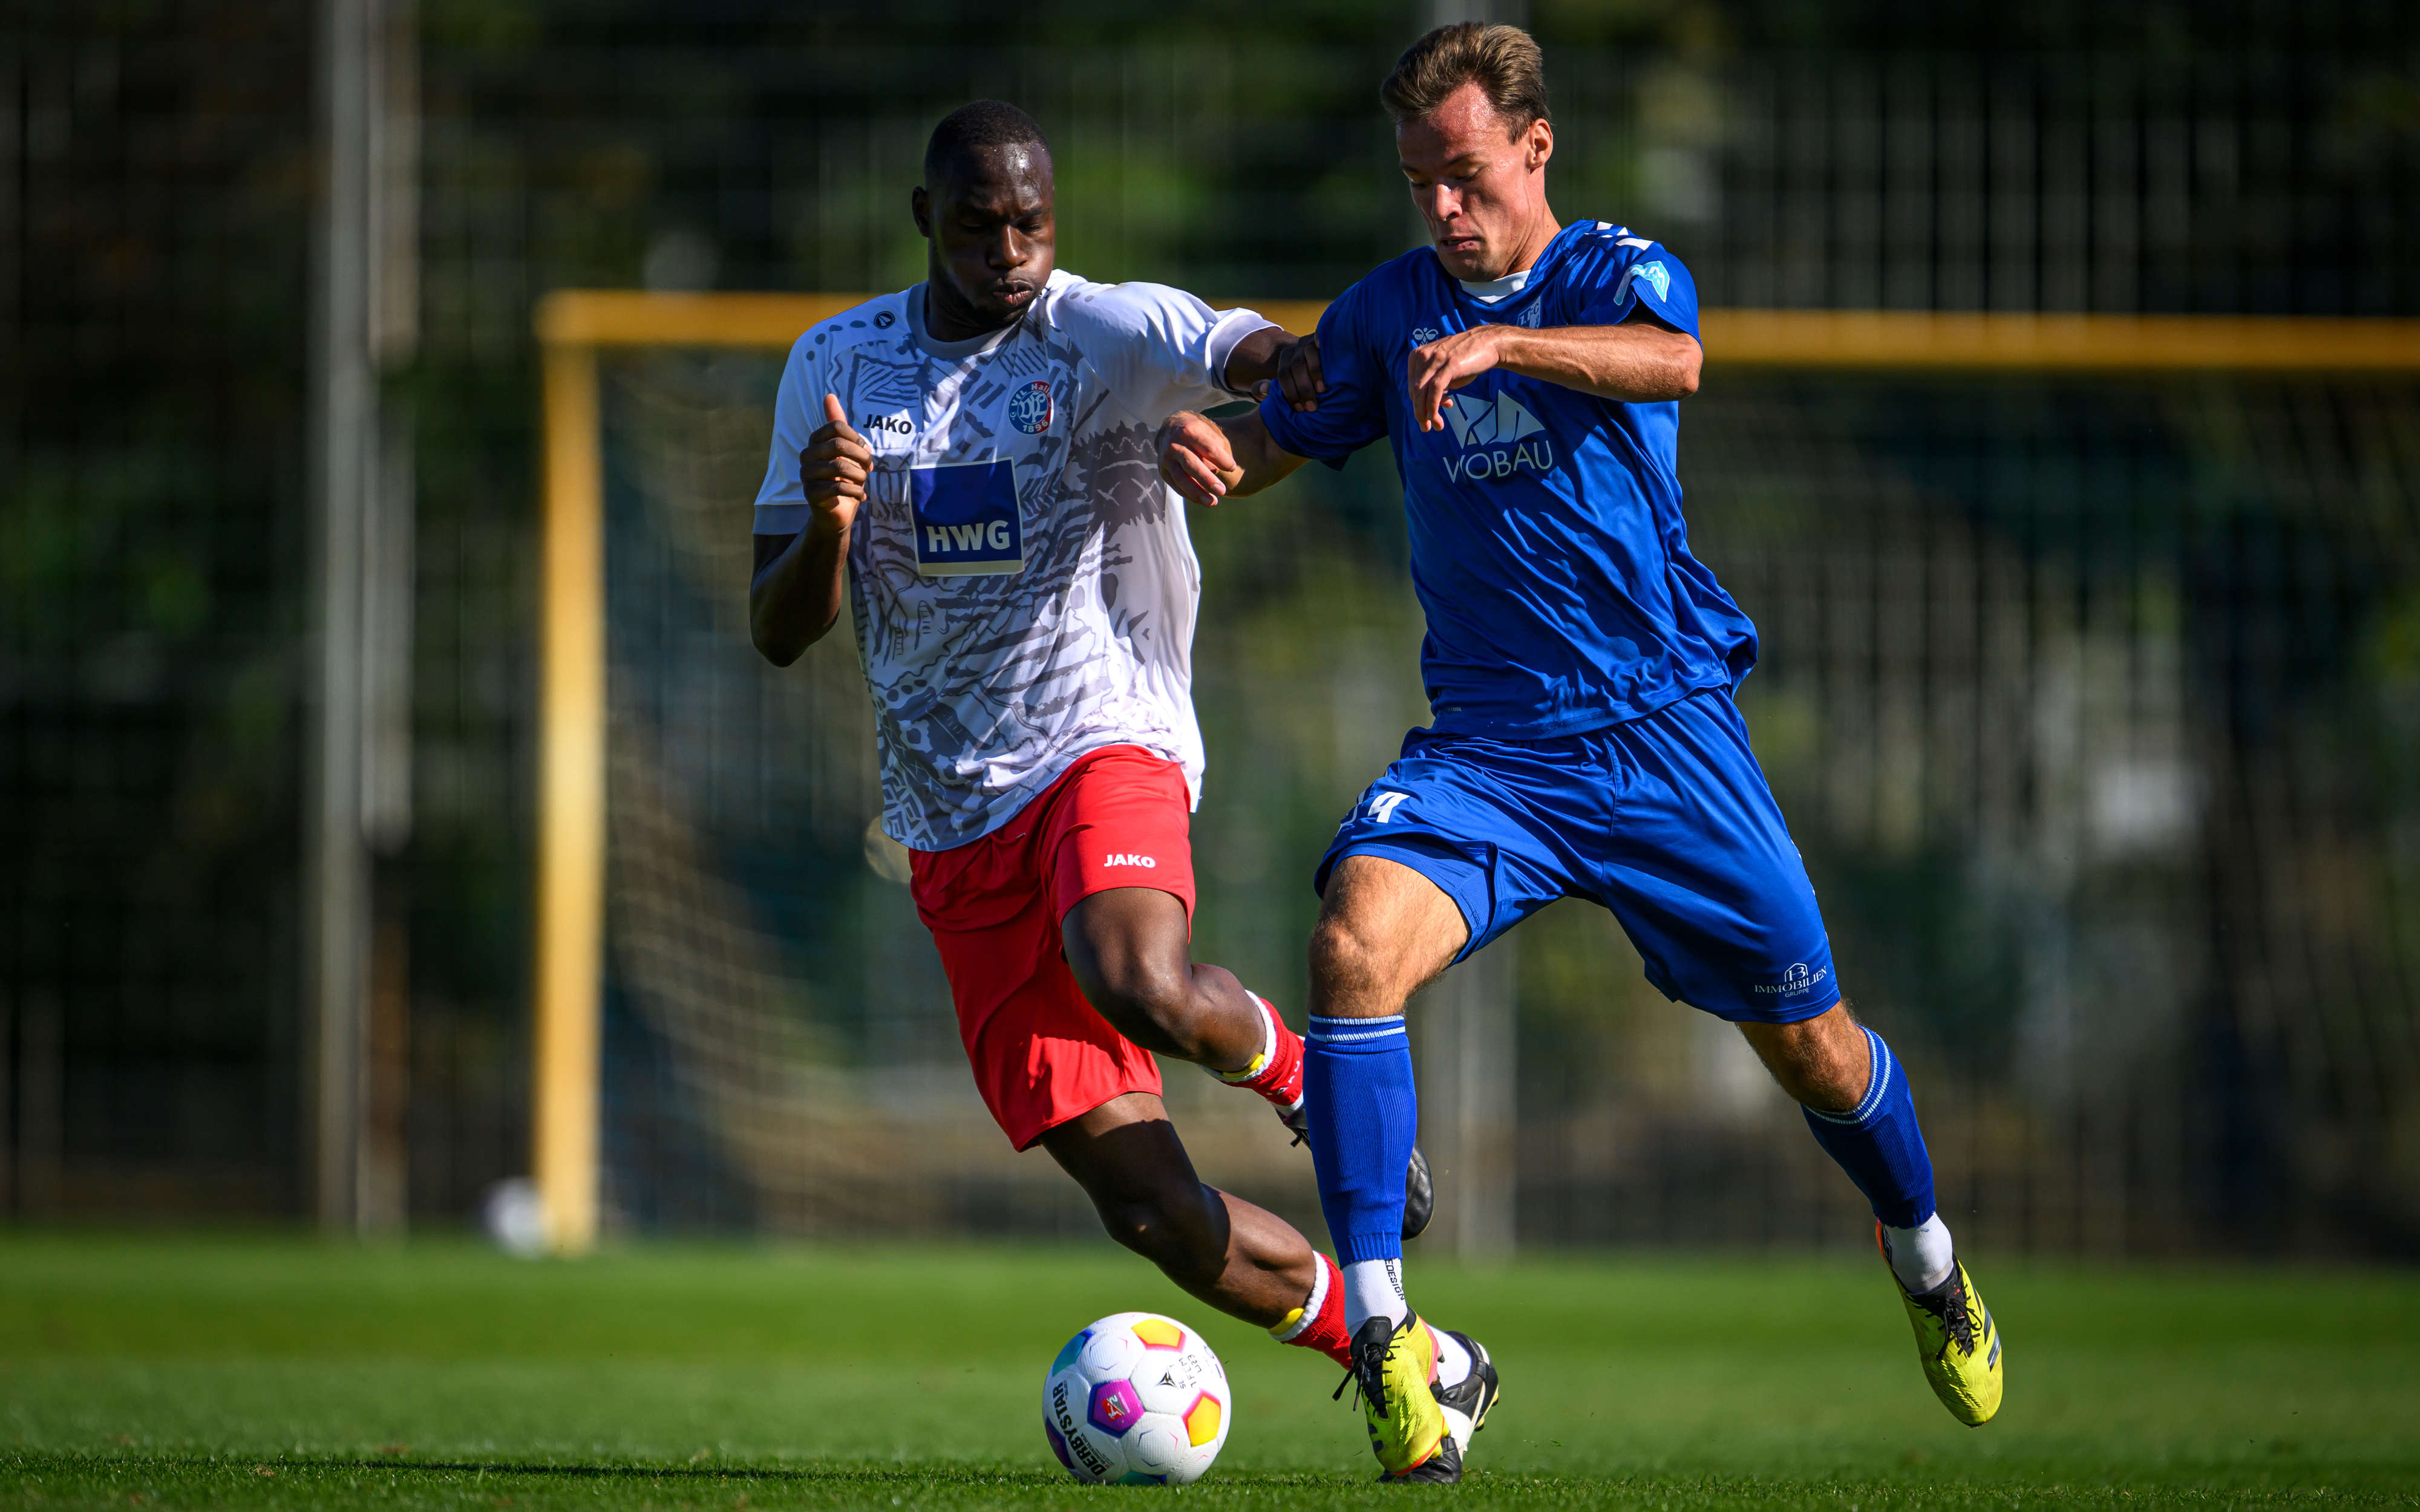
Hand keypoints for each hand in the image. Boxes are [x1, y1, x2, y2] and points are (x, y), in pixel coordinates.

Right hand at [801, 393, 870, 533]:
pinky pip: (837, 488)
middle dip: (861, 457)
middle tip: (870, 468)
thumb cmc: (843, 479)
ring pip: (839, 467)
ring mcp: (806, 476)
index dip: (857, 439)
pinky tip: (861, 496)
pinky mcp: (811, 495)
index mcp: (814, 441)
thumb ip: (839, 425)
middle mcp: (806, 456)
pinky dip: (856, 492)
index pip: (836, 427)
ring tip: (863, 483)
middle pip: (838, 445)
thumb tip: (829, 395)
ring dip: (859, 476)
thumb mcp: (845, 451)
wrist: (837, 513)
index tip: (866, 452)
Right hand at [1157, 410, 1242, 505]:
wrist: (1170, 430)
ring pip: (1181, 479)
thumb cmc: (1196, 432)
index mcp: (1190, 432)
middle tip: (1222, 491)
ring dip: (1197, 493)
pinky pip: (1177, 487)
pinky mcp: (1163, 472)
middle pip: (1191, 464)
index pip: (1208, 448)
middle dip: (1207, 479)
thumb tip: (1220, 470)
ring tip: (1212, 502)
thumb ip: (1217, 448)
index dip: (1222, 459)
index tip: (1232, 468)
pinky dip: (1191, 495)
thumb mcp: (1208, 432)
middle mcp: (1175, 446)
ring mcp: (1167, 460)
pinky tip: (1204, 501)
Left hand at [1276, 333, 1324, 412]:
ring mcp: (1312, 339)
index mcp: (1286, 357)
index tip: (1300, 409)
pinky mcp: (1325, 335)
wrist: (1331, 363)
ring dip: (1315, 372)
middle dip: (1303, 388)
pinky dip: (1320, 340)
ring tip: (1321, 390)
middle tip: (1312, 407)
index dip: (1290, 393)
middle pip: (1297, 365)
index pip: (1284, 374)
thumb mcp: (1291, 385)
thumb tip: (1264, 388)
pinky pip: (1320, 335)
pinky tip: (1321, 347)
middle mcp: (1298, 347)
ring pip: (1309, 352)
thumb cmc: (1310, 381)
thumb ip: (1272, 389)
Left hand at [1406, 326, 1507, 431]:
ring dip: (1425, 414)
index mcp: (1417, 355)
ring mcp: (1435, 359)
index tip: (1431, 415)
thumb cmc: (1466, 359)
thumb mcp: (1445, 372)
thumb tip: (1430, 409)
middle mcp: (1423, 356)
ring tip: (1434, 427)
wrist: (1488, 344)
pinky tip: (1436, 417)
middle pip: (1414, 391)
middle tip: (1426, 428)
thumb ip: (1435, 387)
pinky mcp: (1448, 365)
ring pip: (1421, 392)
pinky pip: (1435, 390)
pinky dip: (1433, 406)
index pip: (1412, 387)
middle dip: (1419, 412)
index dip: (1419, 404)